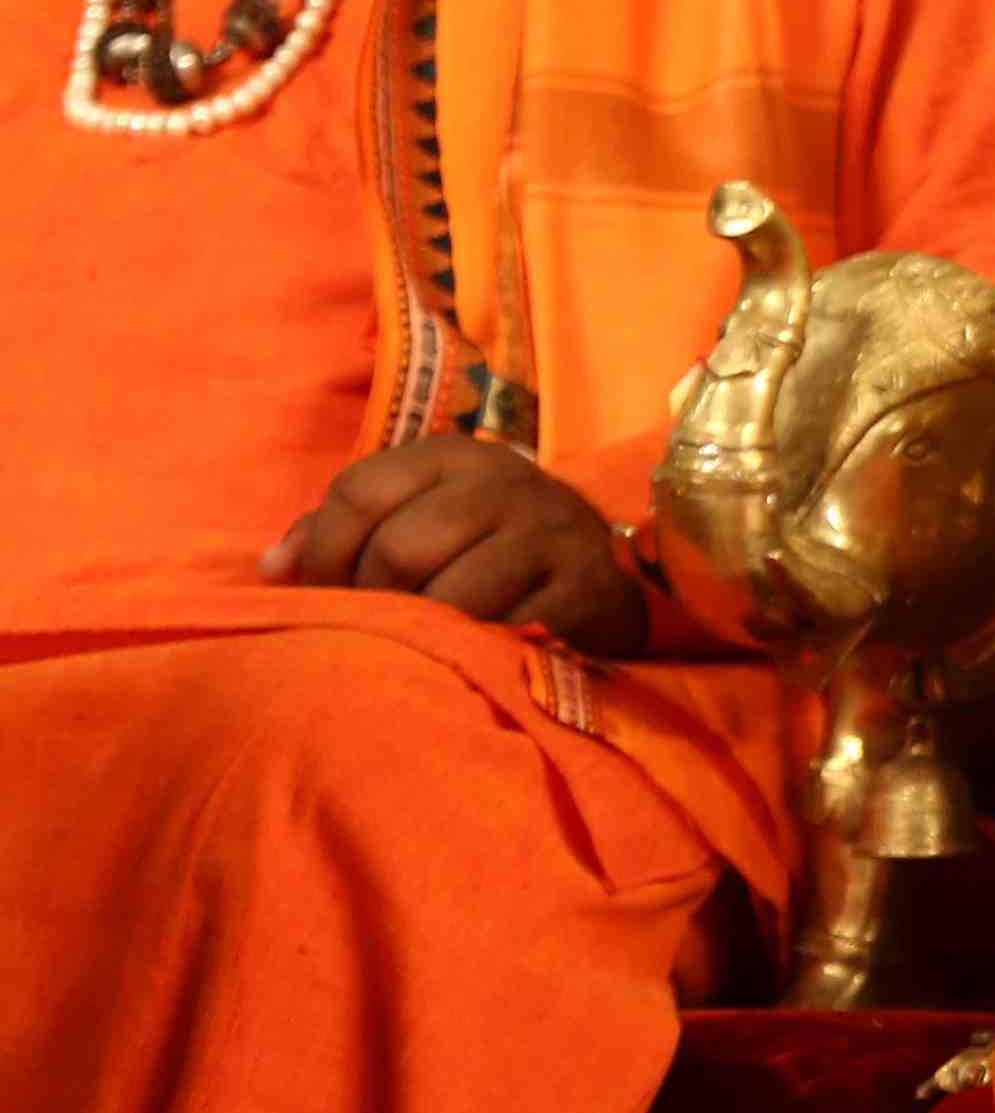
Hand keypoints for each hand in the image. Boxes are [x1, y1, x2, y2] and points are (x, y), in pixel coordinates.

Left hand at [259, 436, 644, 652]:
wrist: (603, 570)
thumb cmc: (482, 547)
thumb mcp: (418, 516)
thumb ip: (340, 533)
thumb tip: (273, 568)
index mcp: (452, 457)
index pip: (360, 491)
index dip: (326, 553)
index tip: (327, 594)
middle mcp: (504, 483)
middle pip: (401, 547)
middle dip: (374, 602)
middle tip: (378, 630)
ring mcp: (550, 534)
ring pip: (452, 596)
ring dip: (425, 633)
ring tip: (420, 646)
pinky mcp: (584, 589)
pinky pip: (507, 631)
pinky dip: (477, 652)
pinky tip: (469, 655)